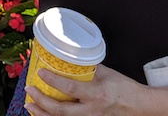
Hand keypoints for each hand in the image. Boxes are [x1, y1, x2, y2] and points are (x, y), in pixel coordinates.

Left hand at [24, 65, 143, 114]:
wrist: (139, 106)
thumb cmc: (123, 87)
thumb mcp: (106, 73)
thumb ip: (88, 68)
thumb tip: (71, 58)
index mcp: (96, 94)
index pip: (70, 88)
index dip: (53, 81)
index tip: (40, 73)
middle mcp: (92, 110)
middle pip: (61, 111)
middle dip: (41, 102)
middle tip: (28, 91)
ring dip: (43, 114)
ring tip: (30, 105)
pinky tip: (44, 113)